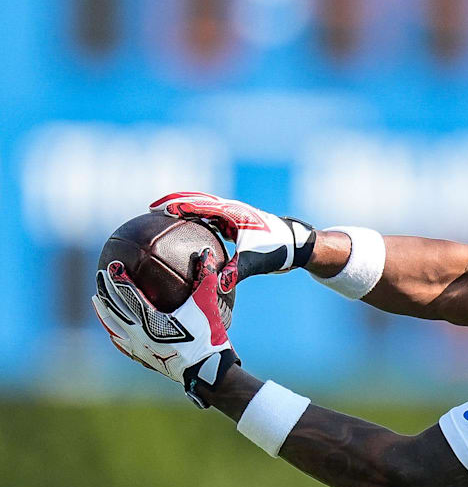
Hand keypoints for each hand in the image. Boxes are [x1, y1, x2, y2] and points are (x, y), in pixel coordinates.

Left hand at [91, 248, 239, 407]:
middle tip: (99, 275)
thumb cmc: (207, 336)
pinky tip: (111, 329)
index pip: (128, 295)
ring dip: (103, 311)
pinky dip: (114, 332)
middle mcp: (138, 334)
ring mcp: (138, 348)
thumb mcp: (207, 304)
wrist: (207, 370)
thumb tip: (206, 252)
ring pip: (112, 326)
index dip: (119, 279)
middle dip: (105, 290)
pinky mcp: (142, 358)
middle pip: (114, 308)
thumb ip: (205, 278)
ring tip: (96, 299)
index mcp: (150, 320)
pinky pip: (121, 343)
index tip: (112, 266)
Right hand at [150, 192, 316, 292]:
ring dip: (185, 210)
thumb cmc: (277, 249)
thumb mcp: (255, 260)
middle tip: (153, 209)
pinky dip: (195, 223)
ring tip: (163, 218)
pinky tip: (185, 236)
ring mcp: (233, 215)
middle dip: (176, 202)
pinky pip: (210, 220)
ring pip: (203, 208)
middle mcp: (232, 210)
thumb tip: (215, 285)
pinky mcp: (235, 224)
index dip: (180, 205)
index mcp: (234, 212)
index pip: (202, 205)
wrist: (295, 245)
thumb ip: (236, 271)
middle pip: (198, 200)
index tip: (159, 209)